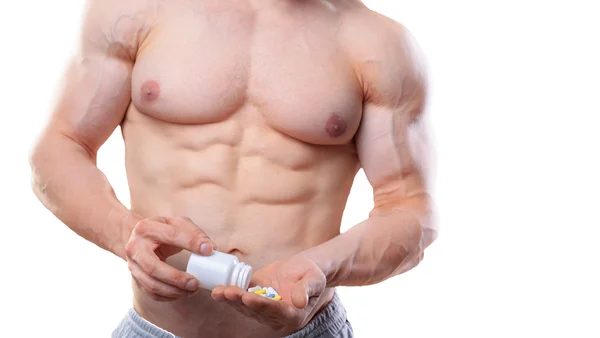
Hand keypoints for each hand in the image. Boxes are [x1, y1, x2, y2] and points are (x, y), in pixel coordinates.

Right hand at [125, 216, 215, 300]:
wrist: (141, 237)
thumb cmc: (163, 229)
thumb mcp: (178, 223)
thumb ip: (195, 233)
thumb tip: (211, 248)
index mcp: (146, 228)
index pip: (171, 235)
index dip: (191, 243)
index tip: (208, 251)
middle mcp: (135, 247)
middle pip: (153, 268)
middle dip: (176, 278)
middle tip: (195, 283)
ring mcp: (132, 265)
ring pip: (150, 284)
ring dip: (173, 291)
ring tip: (192, 290)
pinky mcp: (135, 278)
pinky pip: (150, 292)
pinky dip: (167, 296)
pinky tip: (181, 294)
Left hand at [211, 254, 326, 332]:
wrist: (303, 270)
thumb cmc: (312, 274)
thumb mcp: (315, 279)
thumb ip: (307, 289)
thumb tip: (299, 301)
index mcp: (292, 314)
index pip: (275, 311)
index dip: (260, 305)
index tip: (248, 298)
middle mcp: (275, 316)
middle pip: (255, 310)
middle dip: (240, 302)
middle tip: (228, 293)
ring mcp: (263, 308)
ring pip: (245, 306)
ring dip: (231, 299)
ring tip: (219, 291)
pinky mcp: (255, 298)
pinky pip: (241, 298)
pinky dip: (229, 295)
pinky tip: (218, 290)